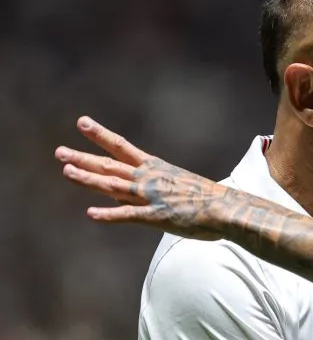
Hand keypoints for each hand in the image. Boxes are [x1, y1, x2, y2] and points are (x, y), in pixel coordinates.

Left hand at [55, 116, 232, 239]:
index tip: (82, 123)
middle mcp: (148, 178)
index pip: (121, 147)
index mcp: (155, 167)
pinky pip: (129, 215)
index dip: (100, 135)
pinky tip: (91, 214)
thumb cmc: (208, 198)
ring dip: (89, 179)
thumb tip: (141, 194)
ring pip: (113, 186)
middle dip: (83, 158)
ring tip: (67, 172)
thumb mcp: (180, 184)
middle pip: (110, 165)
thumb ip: (157, 188)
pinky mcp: (156, 216)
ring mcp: (151, 196)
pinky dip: (110, 215)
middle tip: (60, 152)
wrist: (226, 208)